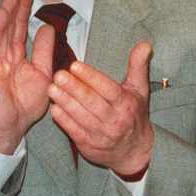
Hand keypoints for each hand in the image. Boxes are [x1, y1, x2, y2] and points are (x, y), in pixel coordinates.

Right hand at [0, 0, 53, 152]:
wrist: (11, 126)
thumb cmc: (24, 105)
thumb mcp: (42, 73)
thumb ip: (44, 51)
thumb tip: (47, 28)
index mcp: (15, 55)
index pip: (20, 26)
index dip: (25, 8)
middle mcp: (4, 53)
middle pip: (11, 22)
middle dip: (17, 1)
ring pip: (3, 27)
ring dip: (9, 6)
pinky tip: (4, 9)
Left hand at [47, 41, 153, 176]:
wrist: (135, 152)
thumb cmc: (134, 114)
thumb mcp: (140, 90)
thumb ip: (138, 66)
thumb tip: (144, 44)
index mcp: (127, 104)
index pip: (108, 89)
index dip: (92, 77)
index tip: (75, 66)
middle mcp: (115, 120)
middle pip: (93, 102)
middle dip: (74, 88)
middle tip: (58, 75)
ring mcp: (102, 135)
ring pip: (81, 116)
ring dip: (65, 102)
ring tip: (51, 88)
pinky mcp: (90, 146)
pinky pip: (75, 131)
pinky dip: (64, 120)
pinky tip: (54, 108)